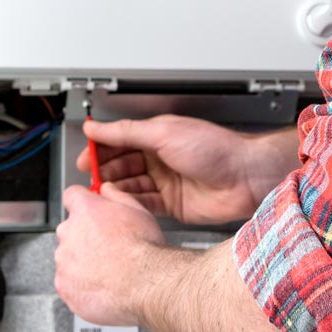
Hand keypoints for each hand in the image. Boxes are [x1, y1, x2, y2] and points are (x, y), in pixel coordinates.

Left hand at [55, 184, 165, 325]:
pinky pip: (68, 283)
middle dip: (84, 236)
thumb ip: (116, 196)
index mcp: (85, 210)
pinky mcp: (64, 286)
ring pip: (69, 258)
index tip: (89, 211)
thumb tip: (107, 189)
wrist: (144, 284)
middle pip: (70, 229)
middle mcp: (69, 233)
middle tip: (107, 247)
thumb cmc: (143, 249)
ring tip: (108, 271)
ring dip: (82, 262)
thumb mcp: (138, 210)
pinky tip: (102, 285)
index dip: (82, 203)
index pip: (72, 196)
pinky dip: (81, 285)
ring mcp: (64, 261)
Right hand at [79, 115, 291, 224]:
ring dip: (116, 188)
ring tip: (102, 192)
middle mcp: (161, 158)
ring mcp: (166, 182)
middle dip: (105, 171)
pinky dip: (130, 204)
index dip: (101, 148)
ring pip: (131, 186)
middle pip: (122, 164)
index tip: (85, 156)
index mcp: (158, 135)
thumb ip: (126, 132)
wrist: (245, 178)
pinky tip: (120, 204)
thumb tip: (97, 127)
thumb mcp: (164, 133)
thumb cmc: (216, 150)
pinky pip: (144, 204)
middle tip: (90, 178)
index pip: (120, 140)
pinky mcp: (172, 205)